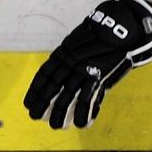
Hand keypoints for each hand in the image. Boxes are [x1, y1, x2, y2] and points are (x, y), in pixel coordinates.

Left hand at [23, 0, 151, 128]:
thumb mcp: (80, 40)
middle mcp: (69, 63)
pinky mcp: (99, 77)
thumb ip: (71, 56)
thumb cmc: (103, 32)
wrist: (122, 26)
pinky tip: (82, 123)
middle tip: (38, 117)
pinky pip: (88, 100)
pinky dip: (85, 114)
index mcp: (63, 53)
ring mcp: (84, 71)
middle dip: (43, 106)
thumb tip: (65, 70)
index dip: (35, 92)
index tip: (29, 104)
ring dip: (61, 115)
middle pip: (52, 89)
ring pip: (67, 98)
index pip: (43, 76)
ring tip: (58, 125)